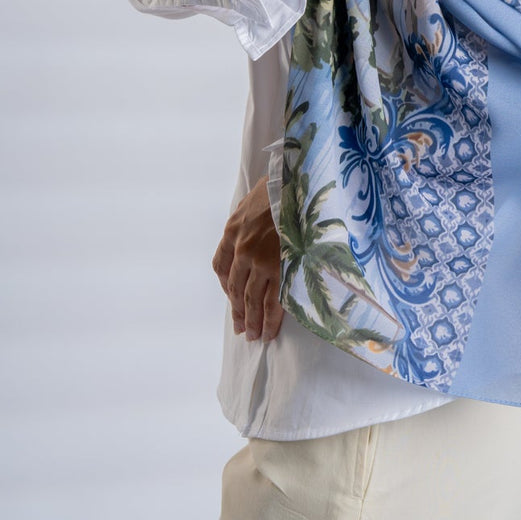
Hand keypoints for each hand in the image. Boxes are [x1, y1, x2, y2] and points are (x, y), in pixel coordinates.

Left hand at [212, 176, 283, 341]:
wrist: (299, 182)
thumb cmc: (282, 187)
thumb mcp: (254, 198)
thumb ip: (248, 217)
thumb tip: (253, 226)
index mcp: (233, 230)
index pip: (221, 267)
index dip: (226, 286)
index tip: (232, 298)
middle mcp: (242, 249)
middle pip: (236, 288)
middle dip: (238, 311)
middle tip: (241, 330)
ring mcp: (260, 260)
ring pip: (252, 299)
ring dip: (251, 321)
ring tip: (253, 337)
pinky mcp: (280, 268)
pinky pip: (273, 300)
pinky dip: (269, 319)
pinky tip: (268, 330)